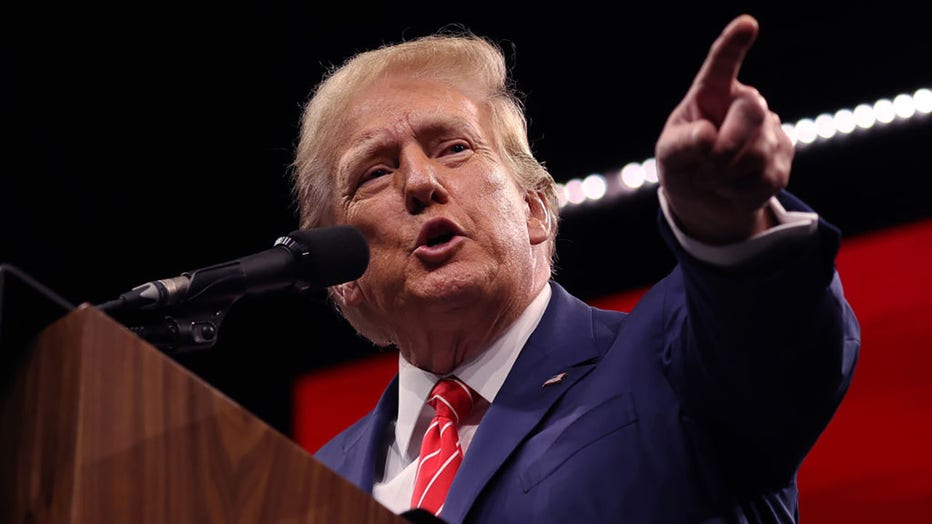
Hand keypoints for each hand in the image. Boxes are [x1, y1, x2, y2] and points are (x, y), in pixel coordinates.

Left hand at [655, 14, 792, 244]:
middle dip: (726, 146)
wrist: (704, 197)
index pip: (722, 64)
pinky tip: (731, 187)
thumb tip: (707, 137)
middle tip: (705, 168)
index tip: (747, 24)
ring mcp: (770, 130)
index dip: (733, 45)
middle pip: (752, 112)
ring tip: (712, 177)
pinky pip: (764, 178)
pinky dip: (739, 192)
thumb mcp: (670, 155)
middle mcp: (745, 103)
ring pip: (757, 153)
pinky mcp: (783, 160)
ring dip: (726, 176)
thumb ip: (681, 145)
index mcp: (713, 92)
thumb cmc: (684, 164)